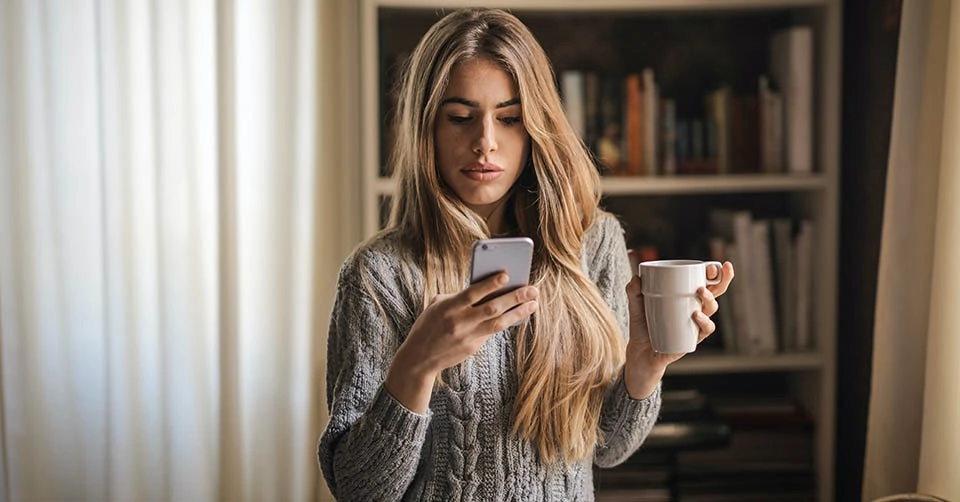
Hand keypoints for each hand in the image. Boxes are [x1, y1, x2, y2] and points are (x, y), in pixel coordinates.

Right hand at [385, 272, 538, 411]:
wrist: (419, 357)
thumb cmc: (428, 325)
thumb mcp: (437, 306)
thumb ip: (458, 297)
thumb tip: (485, 289)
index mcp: (448, 307)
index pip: (473, 293)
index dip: (490, 284)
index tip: (507, 275)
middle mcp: (459, 322)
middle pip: (492, 308)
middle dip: (514, 297)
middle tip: (532, 289)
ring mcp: (468, 336)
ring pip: (499, 322)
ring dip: (518, 312)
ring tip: (533, 303)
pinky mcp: (473, 347)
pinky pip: (493, 331)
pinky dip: (507, 321)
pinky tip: (519, 314)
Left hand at [622, 261, 734, 398]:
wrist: (639, 353)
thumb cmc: (643, 326)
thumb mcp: (637, 307)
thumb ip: (634, 292)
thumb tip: (635, 278)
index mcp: (685, 298)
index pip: (704, 281)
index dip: (713, 273)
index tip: (712, 265)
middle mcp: (695, 309)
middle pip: (716, 293)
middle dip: (723, 280)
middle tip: (716, 271)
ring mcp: (695, 324)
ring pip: (712, 310)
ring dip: (709, 299)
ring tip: (700, 292)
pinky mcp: (692, 339)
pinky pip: (704, 330)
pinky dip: (703, 322)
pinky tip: (695, 315)